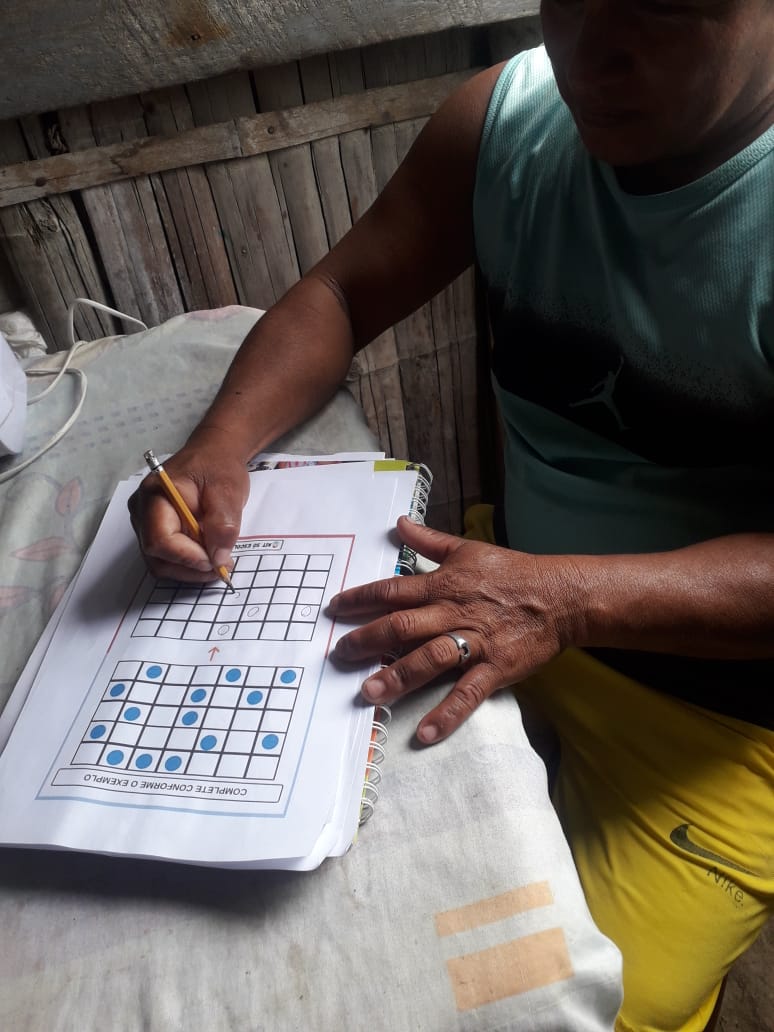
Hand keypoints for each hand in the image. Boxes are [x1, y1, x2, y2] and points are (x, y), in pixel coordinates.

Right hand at [128, 427, 249, 581]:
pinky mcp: (154, 532)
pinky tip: (208, 555)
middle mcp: (142, 512)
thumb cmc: (217, 466)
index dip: (188, 557)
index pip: (160, 540)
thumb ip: (223, 524)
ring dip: (191, 570)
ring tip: (218, 560)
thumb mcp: (228, 490)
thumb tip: (217, 558)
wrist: (212, 455)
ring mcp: (145, 524)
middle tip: (223, 565)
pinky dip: (188, 564)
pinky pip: (166, 559)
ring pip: (160, 563)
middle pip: (157, 557)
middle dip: (191, 568)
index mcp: (155, 495)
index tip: (216, 560)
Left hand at [329, 516, 581, 743]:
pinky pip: (467, 693)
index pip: (393, 591)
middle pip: (402, 625)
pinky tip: (425, 732)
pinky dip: (447, 713)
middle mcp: (452, 613)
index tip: (334, 609)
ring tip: (370, 692)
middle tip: (339, 654)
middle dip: (366, 640)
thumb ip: (430, 540)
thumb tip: (399, 523)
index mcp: (443, 585)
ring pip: (429, 658)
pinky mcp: (495, 668)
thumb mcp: (468, 549)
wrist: (560, 597)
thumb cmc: (513, 573)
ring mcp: (474, 642)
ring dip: (397, 676)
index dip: (360, 599)